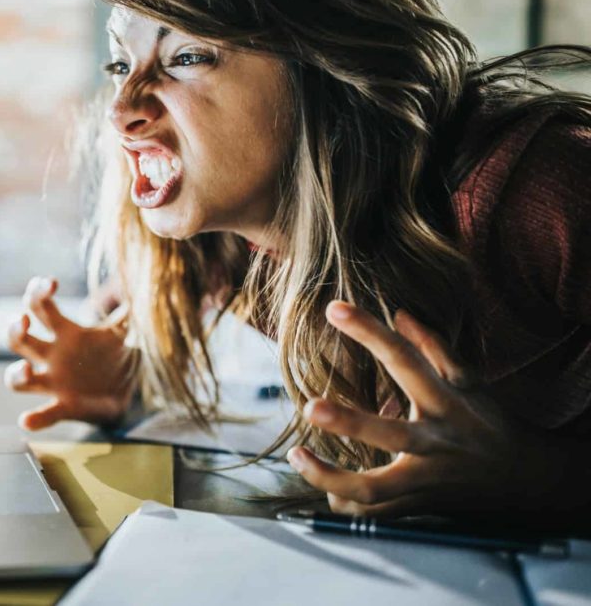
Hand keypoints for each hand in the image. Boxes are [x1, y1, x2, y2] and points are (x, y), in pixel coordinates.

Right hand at [5, 276, 134, 429]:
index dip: (38, 292)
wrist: (126, 393)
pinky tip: (27, 420)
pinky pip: (43, 414)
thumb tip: (143, 283)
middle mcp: (52, 357)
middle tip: (23, 321)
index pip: (40, 308)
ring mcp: (53, 383)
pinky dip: (34, 419)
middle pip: (18, 340)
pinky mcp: (63, 407)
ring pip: (18, 379)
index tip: (51, 284)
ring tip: (27, 370)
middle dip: (14, 329)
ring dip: (16, 374)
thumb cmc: (114, 358)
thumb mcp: (122, 333)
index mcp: (65, 334)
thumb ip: (127, 311)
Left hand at [288, 301, 579, 519]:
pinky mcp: (417, 505)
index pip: (405, 359)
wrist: (526, 478)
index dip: (370, 332)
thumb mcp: (469, 380)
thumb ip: (432, 346)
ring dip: (330, 476)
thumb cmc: (487, 420)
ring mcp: (425, 478)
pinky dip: (345, 504)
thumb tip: (398, 313)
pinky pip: (374, 513)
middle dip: (349, 422)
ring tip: (296, 455)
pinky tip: (326, 489)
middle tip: (309, 406)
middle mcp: (434, 441)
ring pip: (374, 488)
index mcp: (444, 401)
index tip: (334, 309)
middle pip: (390, 435)